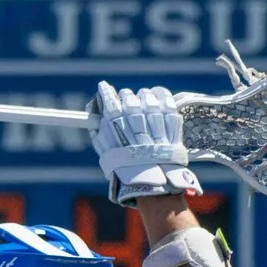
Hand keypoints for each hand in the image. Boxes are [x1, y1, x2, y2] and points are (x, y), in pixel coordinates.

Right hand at [92, 82, 198, 202]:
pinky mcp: (171, 121)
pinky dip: (161, 94)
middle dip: (125, 97)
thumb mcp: (105, 151)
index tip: (104, 86)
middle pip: (128, 96)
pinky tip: (157, 95)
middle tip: (125, 102)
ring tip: (142, 102)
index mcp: (116, 125)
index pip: (108, 99)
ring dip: (143, 96)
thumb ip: (98, 131)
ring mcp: (155, 118)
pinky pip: (166, 99)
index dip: (105, 91)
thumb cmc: (126, 168)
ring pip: (147, 95)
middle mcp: (135, 118)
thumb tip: (95, 115)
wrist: (153, 180)